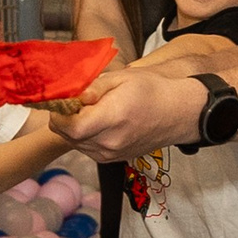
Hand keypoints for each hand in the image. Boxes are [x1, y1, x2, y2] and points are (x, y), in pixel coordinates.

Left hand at [52, 68, 206, 161]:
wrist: (178, 113)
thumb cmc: (153, 91)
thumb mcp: (122, 78)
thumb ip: (93, 87)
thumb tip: (72, 94)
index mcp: (113, 118)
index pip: (71, 127)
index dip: (60, 114)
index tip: (63, 100)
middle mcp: (110, 142)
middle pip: (68, 136)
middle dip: (64, 118)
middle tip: (76, 101)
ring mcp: (111, 154)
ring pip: (75, 143)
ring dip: (74, 128)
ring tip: (92, 111)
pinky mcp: (113, 159)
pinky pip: (86, 149)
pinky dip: (84, 136)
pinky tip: (99, 122)